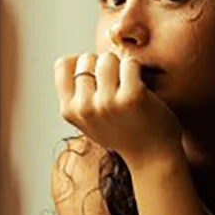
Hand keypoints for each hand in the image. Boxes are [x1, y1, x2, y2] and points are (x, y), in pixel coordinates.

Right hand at [54, 52, 182, 168]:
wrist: (152, 157)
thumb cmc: (122, 133)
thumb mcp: (88, 121)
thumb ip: (76, 95)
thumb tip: (71, 58)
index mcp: (69, 111)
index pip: (63, 64)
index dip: (81, 64)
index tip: (96, 77)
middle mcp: (84, 108)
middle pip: (88, 59)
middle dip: (103, 65)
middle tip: (117, 84)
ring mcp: (107, 102)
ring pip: (107, 58)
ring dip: (121, 65)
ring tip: (128, 84)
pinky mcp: (132, 96)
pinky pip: (130, 63)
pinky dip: (137, 69)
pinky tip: (141, 85)